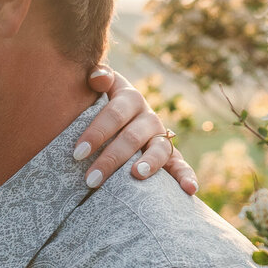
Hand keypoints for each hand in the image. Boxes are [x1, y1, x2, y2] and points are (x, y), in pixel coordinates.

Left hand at [80, 62, 197, 195]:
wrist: (121, 109)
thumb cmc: (102, 102)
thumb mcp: (100, 87)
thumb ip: (98, 78)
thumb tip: (97, 77)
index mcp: (130, 98)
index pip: (114, 114)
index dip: (96, 132)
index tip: (77, 153)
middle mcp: (148, 117)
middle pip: (132, 137)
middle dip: (111, 159)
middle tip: (90, 180)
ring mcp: (161, 136)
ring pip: (158, 149)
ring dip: (149, 163)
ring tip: (136, 175)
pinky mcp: (170, 154)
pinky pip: (180, 164)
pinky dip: (187, 176)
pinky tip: (190, 190)